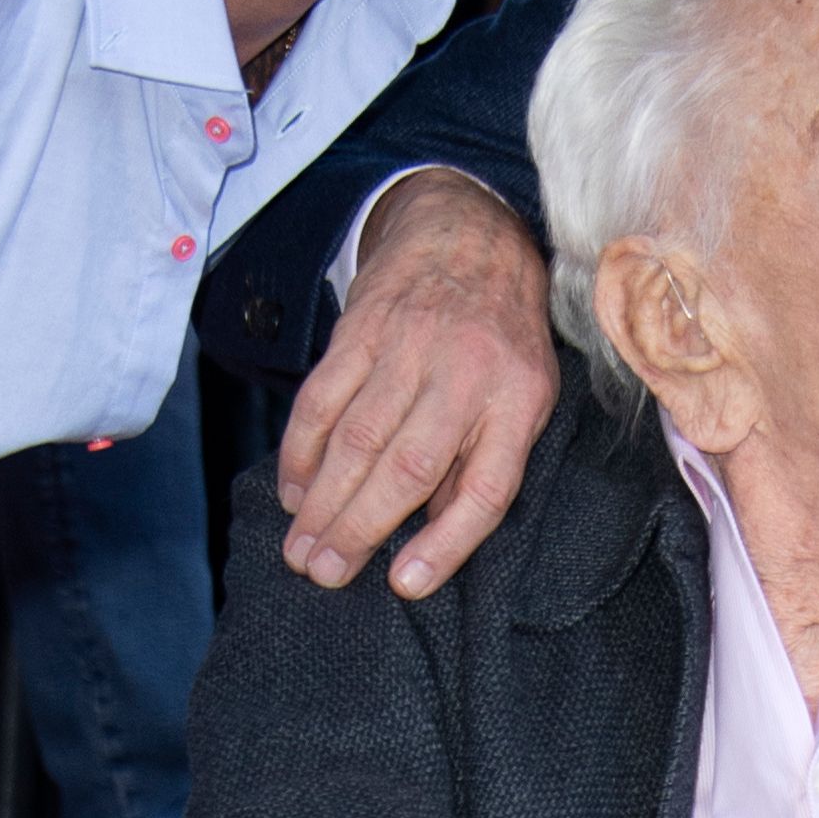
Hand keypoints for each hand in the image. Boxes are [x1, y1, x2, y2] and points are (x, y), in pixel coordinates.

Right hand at [278, 169, 559, 598]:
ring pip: (358, 439)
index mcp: (520, 400)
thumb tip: (431, 538)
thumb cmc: (501, 335)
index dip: (446, 542)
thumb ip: (483, 461)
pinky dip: (301, 451)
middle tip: (324, 575)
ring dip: (322, 501)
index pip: (486, 487)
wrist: (467, 232)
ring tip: (300, 549)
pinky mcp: (361, 330)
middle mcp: (466, 374)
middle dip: (360, 529)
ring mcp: (410, 348)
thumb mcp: (526, 392)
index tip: (405, 585)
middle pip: (409, 467)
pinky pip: (323, 400)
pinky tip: (292, 491)